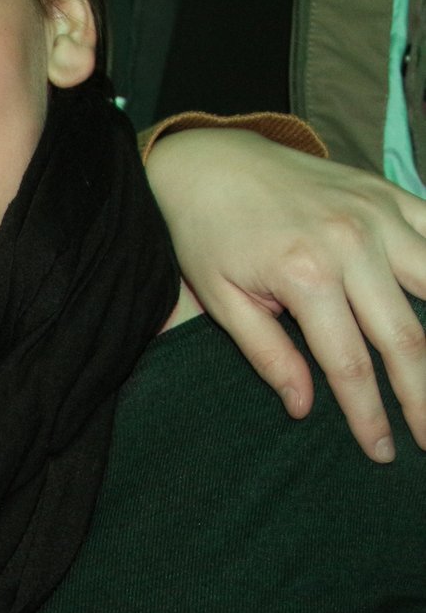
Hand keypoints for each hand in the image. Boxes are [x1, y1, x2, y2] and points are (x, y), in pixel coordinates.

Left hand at [146, 127, 425, 461]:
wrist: (207, 160)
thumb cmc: (208, 233)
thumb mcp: (221, 299)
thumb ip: (267, 354)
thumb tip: (305, 407)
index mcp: (305, 275)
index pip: (350, 365)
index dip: (370, 415)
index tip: (382, 452)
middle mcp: (352, 244)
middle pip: (407, 338)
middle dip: (423, 397)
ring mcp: (380, 216)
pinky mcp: (392, 196)